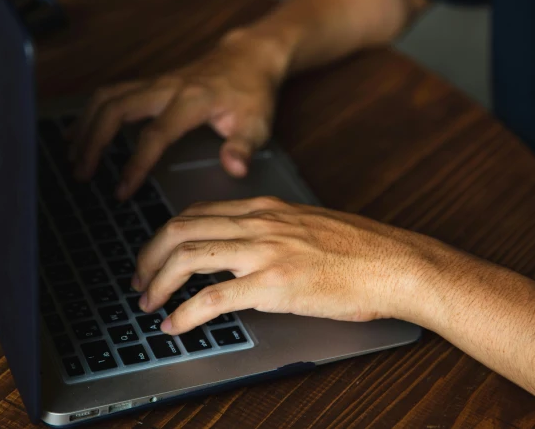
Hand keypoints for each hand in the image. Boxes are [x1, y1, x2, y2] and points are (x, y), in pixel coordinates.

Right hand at [68, 30, 290, 199]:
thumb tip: (234, 168)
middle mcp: (167, 87)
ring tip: (72, 157)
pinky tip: (77, 133)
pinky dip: (89, 112)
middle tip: (81, 175)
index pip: (156, 135)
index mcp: (192, 100)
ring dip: (85, 126)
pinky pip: (110, 93)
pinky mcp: (148, 82)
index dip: (136, 164)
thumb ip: (243, 147)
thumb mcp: (258, 123)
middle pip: (115, 108)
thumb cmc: (252, 94)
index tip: (122, 191)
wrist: (248, 58)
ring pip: (106, 97)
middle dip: (93, 142)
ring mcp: (154, 82)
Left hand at [132, 196, 442, 334]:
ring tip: (147, 303)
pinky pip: (212, 298)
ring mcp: (264, 251)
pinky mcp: (274, 284)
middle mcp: (258, 223)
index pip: (197, 211)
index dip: (166, 234)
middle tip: (139, 280)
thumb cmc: (361, 249)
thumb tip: (246, 252)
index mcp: (265, 209)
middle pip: (180, 228)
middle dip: (148, 255)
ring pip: (187, 255)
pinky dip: (183, 313)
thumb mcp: (307, 227)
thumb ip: (272, 232)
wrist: (395, 263)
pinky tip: (175, 325)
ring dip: (157, 281)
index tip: (155, 254)